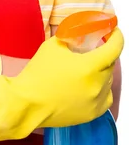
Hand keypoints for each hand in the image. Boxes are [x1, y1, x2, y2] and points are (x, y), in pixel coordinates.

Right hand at [0, 26, 123, 143]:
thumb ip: (70, 36)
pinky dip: (101, 89)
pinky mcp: (92, 114)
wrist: (28, 103)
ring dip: (102, 72)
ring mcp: (96, 102)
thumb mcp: (53, 46)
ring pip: (108, 81)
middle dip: (105, 54)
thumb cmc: (38, 73)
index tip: (114, 31)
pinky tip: (89, 85)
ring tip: (87, 68)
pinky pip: (105, 98)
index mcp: (89, 67)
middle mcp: (97, 85)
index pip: (114, 48)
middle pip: (110, 65)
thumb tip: (81, 30)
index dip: (116, 37)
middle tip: (94, 49)